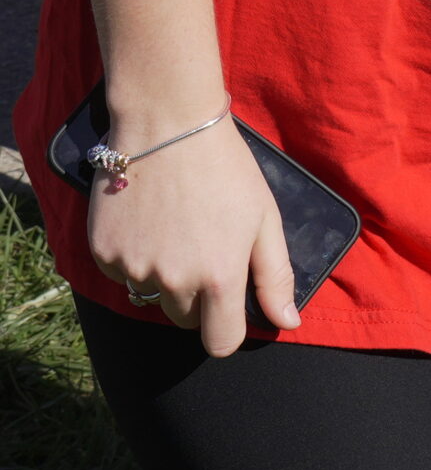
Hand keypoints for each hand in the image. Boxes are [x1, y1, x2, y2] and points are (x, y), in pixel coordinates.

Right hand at [86, 114, 297, 355]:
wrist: (168, 126)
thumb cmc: (227, 169)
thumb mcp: (264, 218)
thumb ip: (275, 276)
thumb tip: (289, 323)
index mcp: (218, 277)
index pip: (220, 342)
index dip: (228, 328)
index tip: (230, 306)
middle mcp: (172, 282)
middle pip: (186, 320)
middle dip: (198, 297)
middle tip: (205, 249)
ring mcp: (133, 270)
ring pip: (152, 298)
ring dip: (165, 279)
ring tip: (177, 230)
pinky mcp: (103, 255)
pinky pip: (122, 275)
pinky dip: (135, 259)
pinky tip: (148, 222)